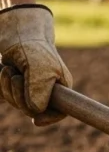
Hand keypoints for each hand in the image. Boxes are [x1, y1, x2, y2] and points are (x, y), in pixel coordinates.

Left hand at [0, 4, 72, 125]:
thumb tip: (35, 112)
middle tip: (17, 76)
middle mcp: (45, 92)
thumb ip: (39, 90)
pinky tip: (3, 70)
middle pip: (32, 110)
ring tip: (9, 69)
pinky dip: (0, 85)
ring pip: (15, 104)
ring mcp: (28, 91)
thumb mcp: (39, 67)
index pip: (60, 112)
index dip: (49, 118)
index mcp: (60, 88)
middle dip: (19, 95)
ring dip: (7, 87)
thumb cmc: (31, 47)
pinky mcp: (13, 88)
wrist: (14, 31)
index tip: (36, 120)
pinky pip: (4, 97)